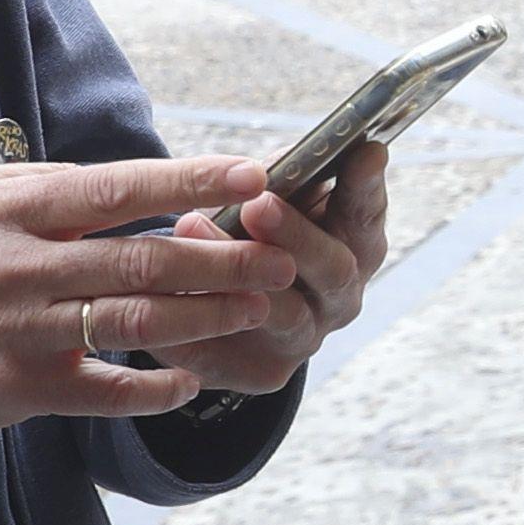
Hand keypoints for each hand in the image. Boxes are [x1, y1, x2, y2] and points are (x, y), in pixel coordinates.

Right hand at [0, 154, 302, 442]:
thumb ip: (38, 187)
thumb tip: (123, 179)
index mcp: (7, 207)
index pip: (119, 187)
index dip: (193, 181)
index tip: (255, 175)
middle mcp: (18, 264)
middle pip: (143, 256)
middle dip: (224, 256)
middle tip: (282, 255)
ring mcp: (20, 329)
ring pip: (135, 319)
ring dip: (208, 317)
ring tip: (261, 309)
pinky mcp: (19, 388)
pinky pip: (107, 390)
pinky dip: (157, 388)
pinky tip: (194, 382)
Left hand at [156, 140, 388, 397]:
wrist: (220, 309)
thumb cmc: (249, 234)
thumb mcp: (270, 200)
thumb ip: (279, 181)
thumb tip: (265, 164)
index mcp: (354, 247)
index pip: (367, 215)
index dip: (367, 186)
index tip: (364, 150)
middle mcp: (340, 298)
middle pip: (334, 270)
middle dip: (297, 235)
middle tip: (260, 204)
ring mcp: (305, 339)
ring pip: (283, 315)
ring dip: (237, 274)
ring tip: (191, 224)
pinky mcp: (261, 374)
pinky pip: (227, 352)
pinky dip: (191, 320)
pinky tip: (156, 290)